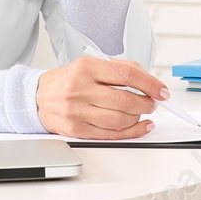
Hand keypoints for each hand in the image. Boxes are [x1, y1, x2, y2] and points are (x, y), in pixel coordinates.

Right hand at [35, 56, 165, 138]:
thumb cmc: (69, 80)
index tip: (161, 90)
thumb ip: (120, 69)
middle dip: (146, 103)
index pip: (127, 74)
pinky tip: (140, 126)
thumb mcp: (91, 65)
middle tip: (153, 103)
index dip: (150, 84)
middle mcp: (80, 88)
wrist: (39, 97)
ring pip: (119, 120)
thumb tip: (149, 80)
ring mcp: (77, 111)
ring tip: (143, 112)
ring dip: (139, 118)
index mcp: (87, 67)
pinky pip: (110, 134)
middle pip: (125, 100)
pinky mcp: (76, 130)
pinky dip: (131, 132)